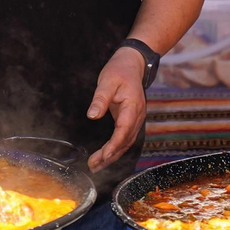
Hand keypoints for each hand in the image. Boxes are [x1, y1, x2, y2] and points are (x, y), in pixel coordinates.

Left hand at [86, 47, 147, 172]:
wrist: (133, 63)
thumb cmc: (119, 70)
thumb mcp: (107, 81)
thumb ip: (100, 99)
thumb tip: (93, 115)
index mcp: (133, 107)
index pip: (124, 131)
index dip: (114, 145)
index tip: (103, 155)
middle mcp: (137, 116)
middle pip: (125, 141)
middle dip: (111, 156)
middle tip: (94, 166)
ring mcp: (135, 119)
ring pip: (126, 142)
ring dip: (112, 155)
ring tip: (96, 166)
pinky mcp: (130, 120)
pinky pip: (124, 138)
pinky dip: (115, 149)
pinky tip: (105, 156)